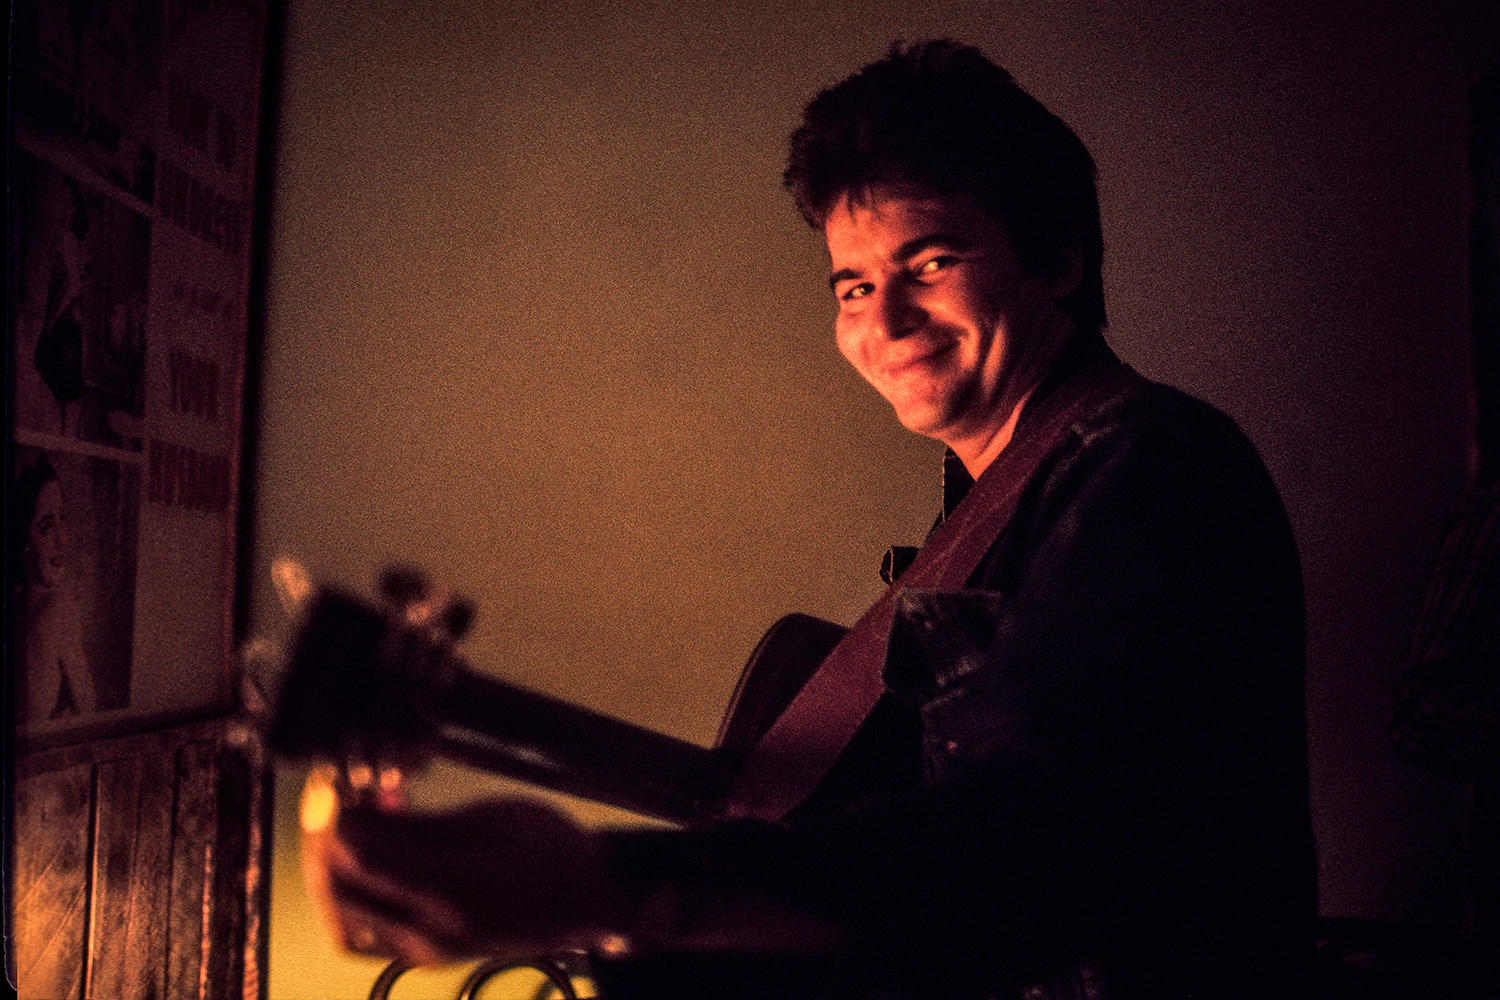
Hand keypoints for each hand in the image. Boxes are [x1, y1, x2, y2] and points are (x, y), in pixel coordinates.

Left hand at [299, 767, 617, 965]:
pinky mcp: (425, 956)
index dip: (335, 815)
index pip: (360, 856)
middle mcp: (431, 932)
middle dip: (323, 840)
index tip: (339, 782)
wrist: (591, 900)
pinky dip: (351, 895)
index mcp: (454, 890)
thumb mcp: (492, 819)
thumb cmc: (554, 849)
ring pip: (342, 920)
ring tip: (355, 828)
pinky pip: (363, 933)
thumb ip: (421, 825)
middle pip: (339, 890)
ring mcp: (426, 952)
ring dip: (332, 871)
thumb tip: (358, 811)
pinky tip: (372, 857)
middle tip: (338, 800)